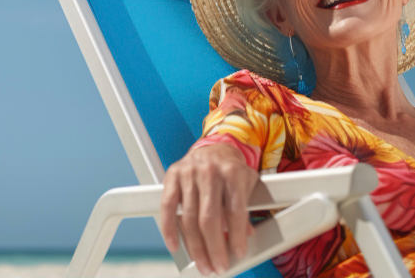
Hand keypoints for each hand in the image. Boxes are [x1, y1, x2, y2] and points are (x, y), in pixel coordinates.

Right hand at [160, 142, 258, 275]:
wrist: (213, 148)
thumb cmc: (231, 170)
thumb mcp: (246, 185)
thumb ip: (246, 209)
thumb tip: (246, 235)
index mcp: (233, 173)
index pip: (235, 210)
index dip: (236, 235)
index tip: (237, 253)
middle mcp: (210, 172)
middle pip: (210, 219)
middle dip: (214, 248)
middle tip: (218, 266)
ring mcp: (189, 174)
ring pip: (190, 218)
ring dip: (195, 247)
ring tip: (202, 263)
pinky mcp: (172, 177)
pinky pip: (168, 208)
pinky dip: (169, 230)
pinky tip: (175, 246)